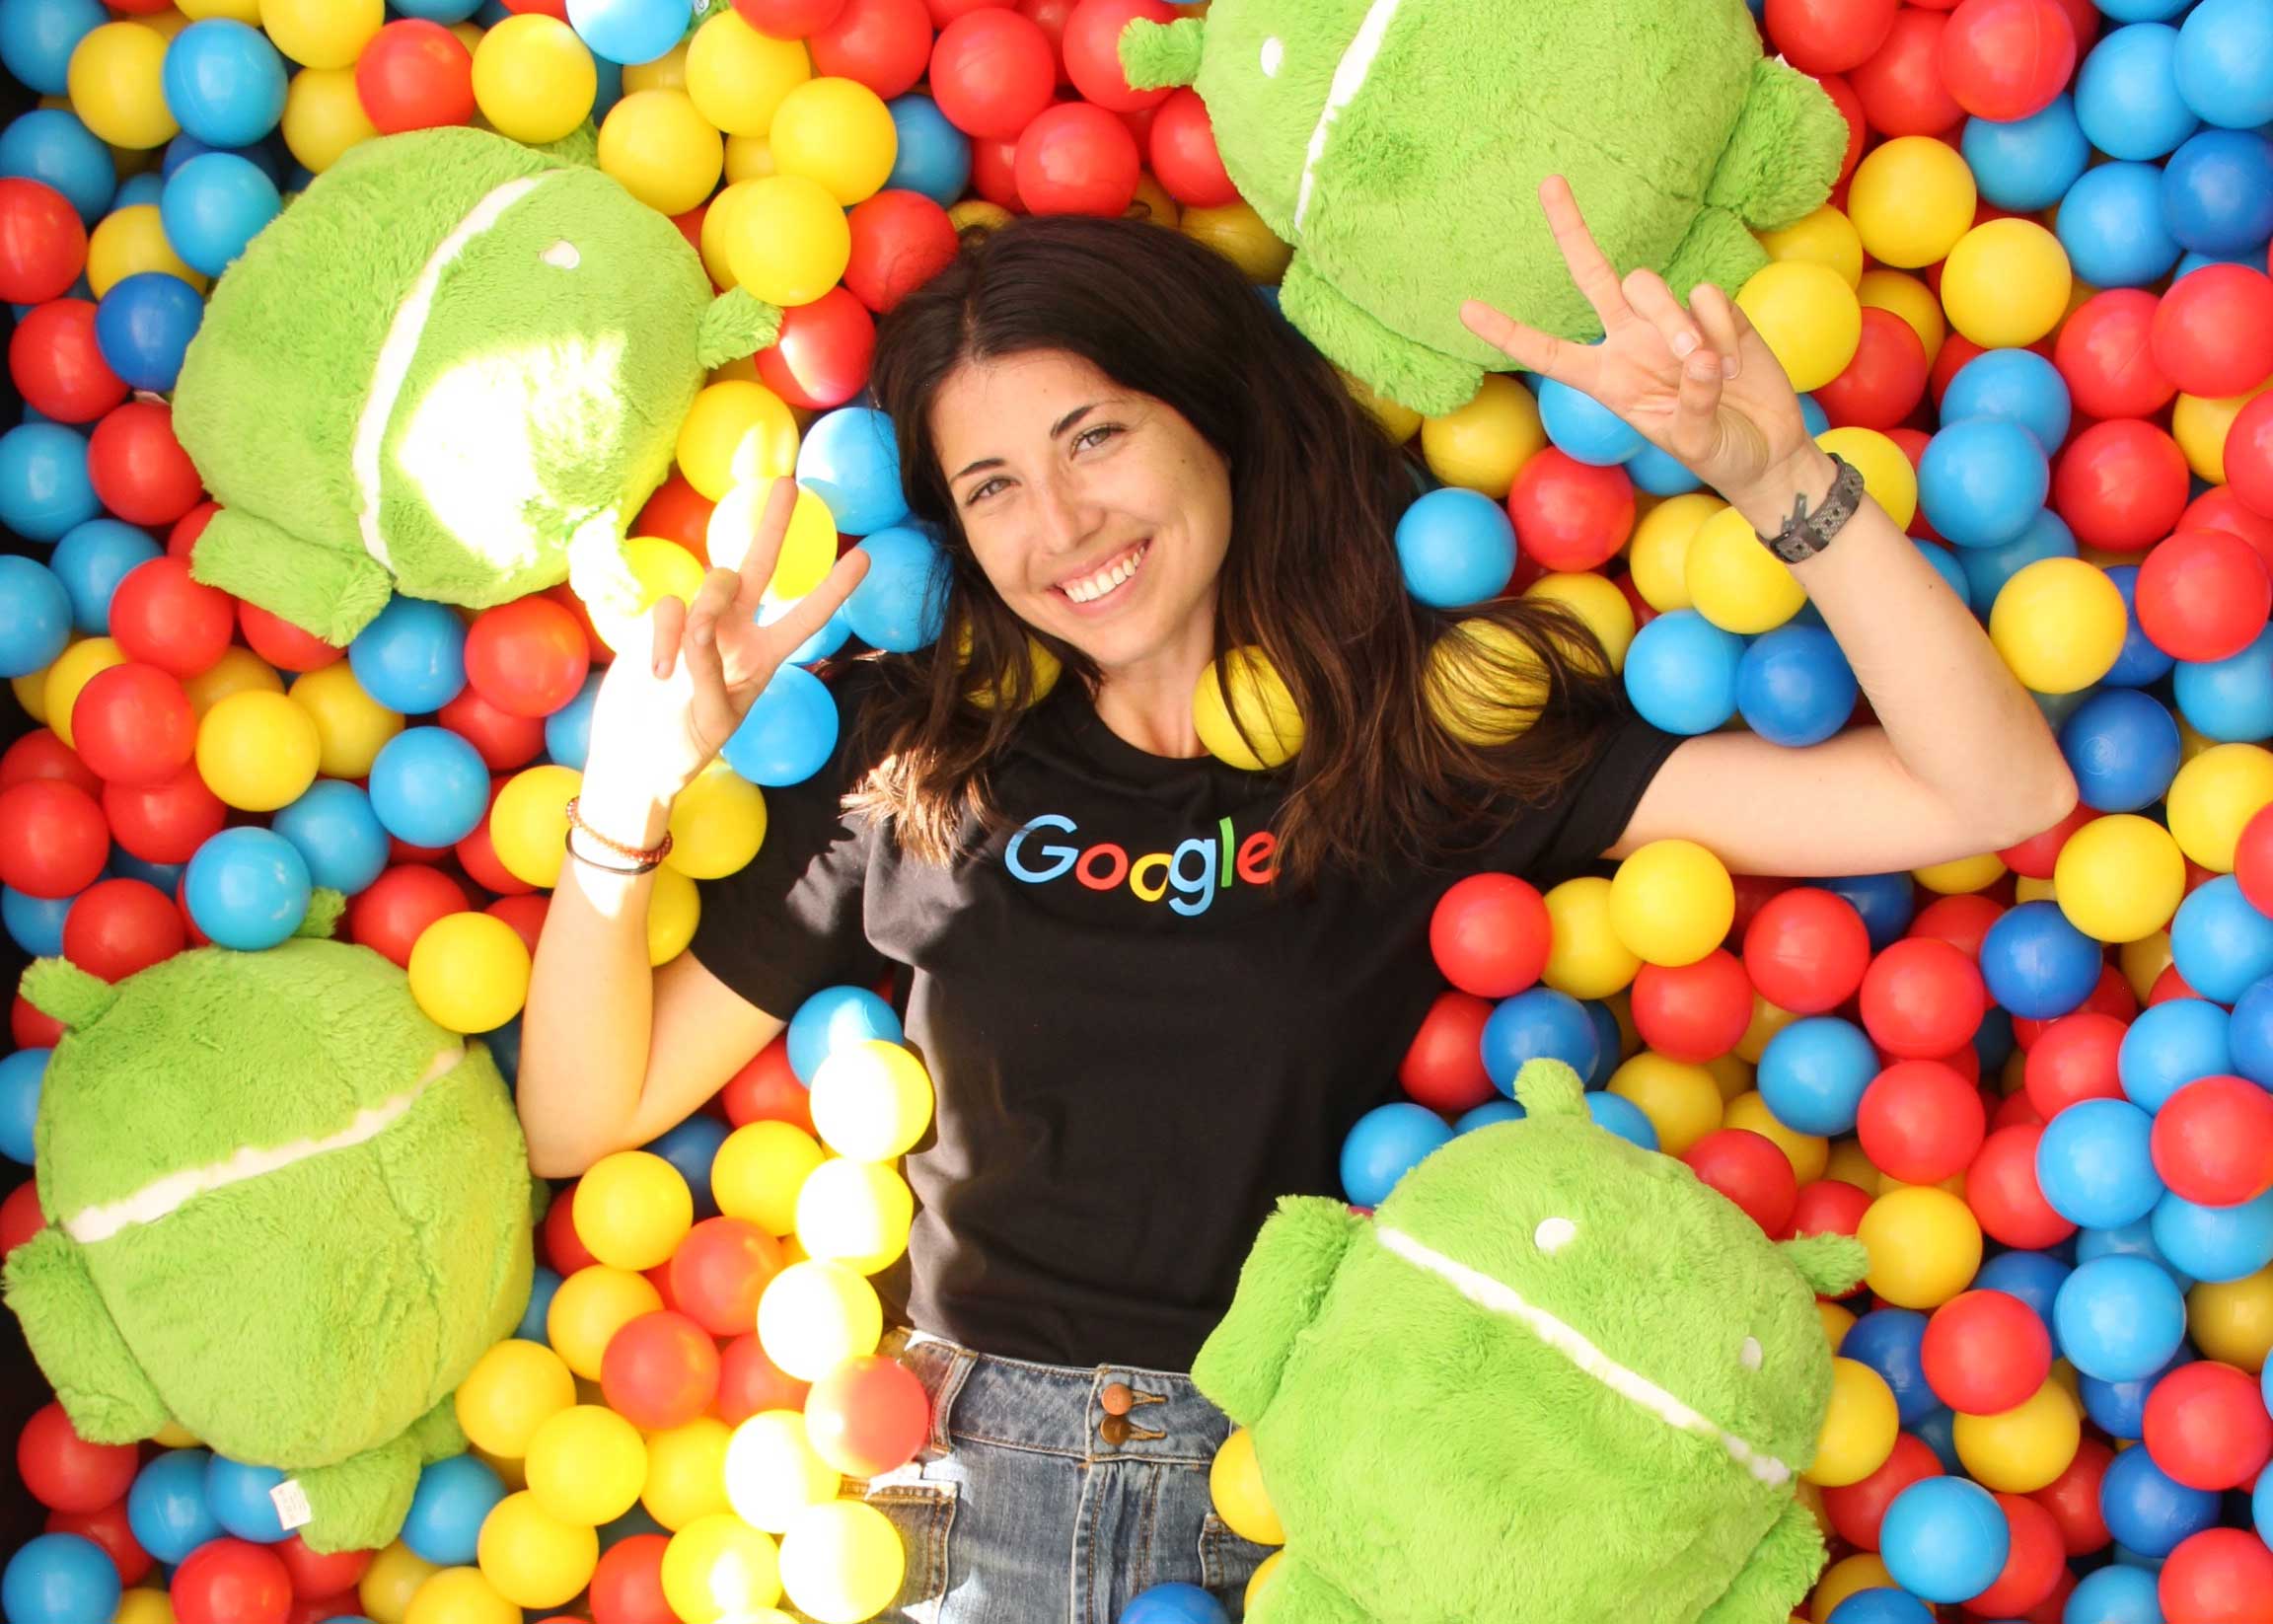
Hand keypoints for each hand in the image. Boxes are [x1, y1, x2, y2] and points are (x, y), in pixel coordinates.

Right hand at [582, 478, 869, 821]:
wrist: (635, 759)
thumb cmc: (682, 748)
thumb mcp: (712, 718)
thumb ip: (710, 669)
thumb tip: (698, 625)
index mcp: (764, 657)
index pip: (806, 615)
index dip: (835, 587)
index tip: (866, 554)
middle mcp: (735, 632)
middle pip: (760, 566)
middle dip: (774, 524)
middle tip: (791, 483)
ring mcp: (696, 623)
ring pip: (714, 582)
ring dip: (707, 608)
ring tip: (684, 657)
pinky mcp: (658, 623)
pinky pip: (668, 607)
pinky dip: (663, 638)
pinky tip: (657, 674)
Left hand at [1459, 177, 1816, 511]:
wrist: (1767, 448)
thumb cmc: (1721, 453)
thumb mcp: (1698, 443)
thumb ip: (1693, 405)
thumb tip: (1697, 358)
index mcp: (1607, 379)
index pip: (1547, 352)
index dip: (1508, 333)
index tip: (1466, 310)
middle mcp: (1630, 342)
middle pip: (1592, 275)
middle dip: (1571, 230)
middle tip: (1549, 182)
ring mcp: (1671, 321)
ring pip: (1651, 286)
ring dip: (1677, 325)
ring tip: (1710, 370)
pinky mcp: (1714, 311)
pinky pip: (1707, 296)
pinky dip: (1721, 330)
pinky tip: (1736, 366)